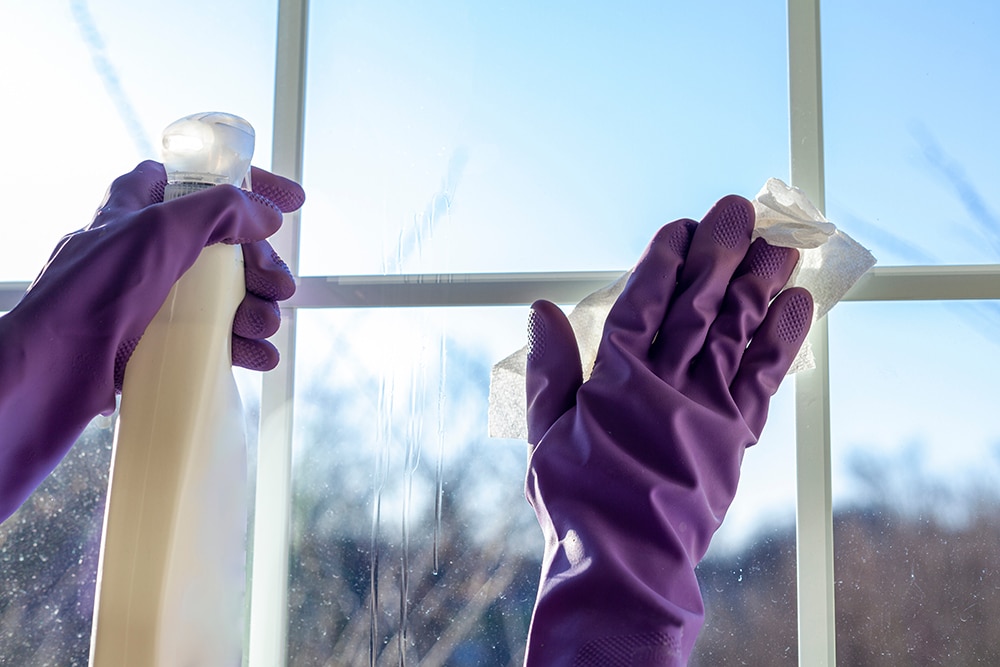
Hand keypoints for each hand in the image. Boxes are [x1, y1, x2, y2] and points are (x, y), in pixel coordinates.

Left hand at [0, 160, 303, 521]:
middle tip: (279, 285)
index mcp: (138, 209)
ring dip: (258, 309)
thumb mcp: (158, 231)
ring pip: (227, 294)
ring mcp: (154, 298)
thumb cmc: (90, 295)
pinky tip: (258, 356)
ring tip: (262, 326)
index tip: (290, 201)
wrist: (50, 375)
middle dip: (262, 265)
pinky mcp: (160, 342)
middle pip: (228, 246)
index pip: (202, 179)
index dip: (251, 186)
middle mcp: (147, 250)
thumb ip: (219, 211)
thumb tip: (265, 214)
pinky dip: (243, 345)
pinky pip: (214, 337)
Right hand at [523, 195, 812, 664]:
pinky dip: (782, 338)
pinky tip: (797, 305)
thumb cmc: (577, 497)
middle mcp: (666, 382)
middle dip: (720, 252)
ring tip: (779, 244)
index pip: (643, 302)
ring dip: (760, 283)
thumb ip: (550, 367)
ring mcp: (706, 406)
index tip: (679, 228)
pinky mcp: (736, 434)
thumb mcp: (545, 432)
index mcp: (615, 378)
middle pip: (699, 304)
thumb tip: (541, 308)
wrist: (624, 563)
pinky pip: (764, 376)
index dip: (663, 261)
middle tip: (739, 209)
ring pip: (737, 330)